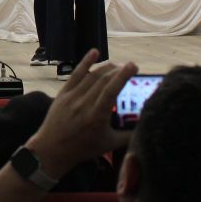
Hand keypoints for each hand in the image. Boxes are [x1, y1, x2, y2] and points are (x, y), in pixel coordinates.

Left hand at [26, 50, 137, 175]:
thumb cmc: (83, 148)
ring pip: (91, 76)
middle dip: (118, 70)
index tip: (134, 66)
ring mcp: (71, 97)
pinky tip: (94, 52)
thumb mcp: (110, 144)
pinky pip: (75, 74)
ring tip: (118, 65)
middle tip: (130, 66)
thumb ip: (130, 135)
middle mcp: (84, 103)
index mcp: (96, 116)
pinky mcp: (63, 93)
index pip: (112, 90)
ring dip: (106, 67)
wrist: (52, 149)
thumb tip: (148, 124)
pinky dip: (85, 62)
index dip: (123, 76)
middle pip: (103, 80)